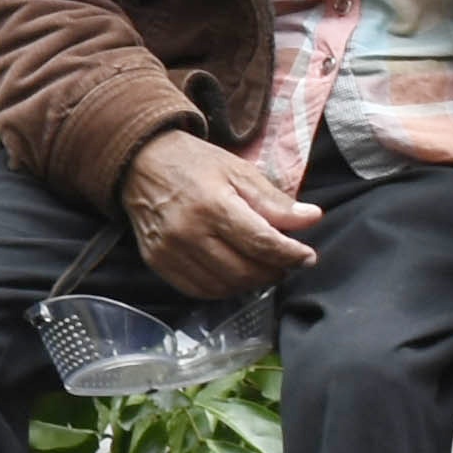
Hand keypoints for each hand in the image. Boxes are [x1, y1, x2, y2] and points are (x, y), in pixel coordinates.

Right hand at [122, 129, 322, 294]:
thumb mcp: (238, 171)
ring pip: (224, 285)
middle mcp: (188, 232)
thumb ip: (274, 201)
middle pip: (245, 270)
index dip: (290, 255)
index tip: (307, 256)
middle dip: (274, 271)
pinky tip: (234, 274)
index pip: (261, 243)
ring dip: (250, 282)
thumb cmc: (194, 163)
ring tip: (261, 267)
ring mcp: (170, 251)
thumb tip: (312, 219)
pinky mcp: (157, 262)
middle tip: (285, 262)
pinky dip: (223, 288)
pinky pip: (199, 290)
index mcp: (212, 204)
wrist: (140, 162)